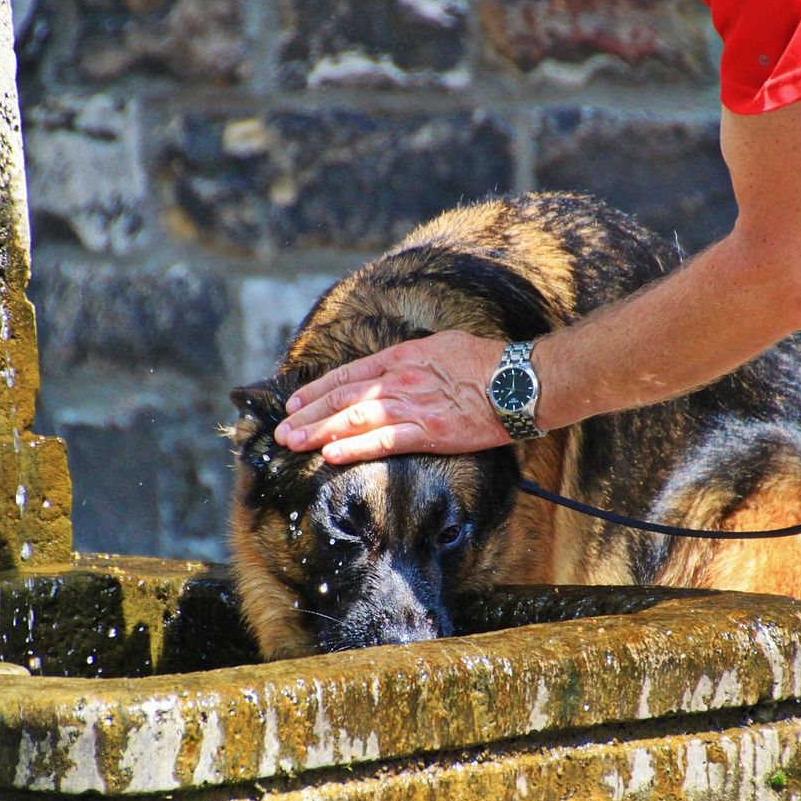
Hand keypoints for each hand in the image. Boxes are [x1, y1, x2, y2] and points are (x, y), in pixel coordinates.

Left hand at [273, 331, 511, 463]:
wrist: (517, 381)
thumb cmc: (486, 362)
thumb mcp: (442, 346)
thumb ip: (412, 358)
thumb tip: (393, 366)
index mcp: (402, 356)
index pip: (348, 374)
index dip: (318, 389)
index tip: (295, 402)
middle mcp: (399, 379)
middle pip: (343, 397)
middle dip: (308, 414)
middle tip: (283, 430)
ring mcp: (411, 406)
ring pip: (354, 419)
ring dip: (319, 432)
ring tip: (294, 443)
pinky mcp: (427, 431)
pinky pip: (382, 442)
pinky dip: (353, 448)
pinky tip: (330, 455)